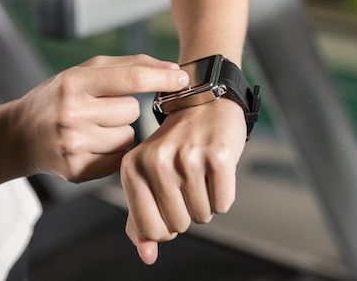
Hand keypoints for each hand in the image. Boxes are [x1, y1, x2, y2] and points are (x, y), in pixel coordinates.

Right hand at [12, 54, 188, 182]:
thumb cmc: (60, 96)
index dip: (163, 77)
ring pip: (128, 136)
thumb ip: (130, 65)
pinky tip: (92, 143)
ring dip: (119, 130)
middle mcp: (73, 114)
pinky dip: (113, 151)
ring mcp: (74, 145)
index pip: (133, 78)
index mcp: (75, 83)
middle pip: (132, 110)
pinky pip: (120, 158)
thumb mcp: (86, 71)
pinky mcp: (78, 171)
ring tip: (94, 126)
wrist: (21, 134)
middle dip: (125, 107)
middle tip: (101, 107)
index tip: (182, 78)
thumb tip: (173, 69)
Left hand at [120, 96, 246, 263]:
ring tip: (201, 170)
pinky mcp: (218, 156)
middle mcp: (157, 161)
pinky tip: (216, 167)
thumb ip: (142, 218)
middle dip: (188, 210)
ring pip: (203, 216)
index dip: (166, 224)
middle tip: (189, 178)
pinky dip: (224, 193)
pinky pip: (224, 204)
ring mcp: (188, 157)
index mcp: (132, 167)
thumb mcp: (149, 174)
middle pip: (179, 225)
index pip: (150, 229)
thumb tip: (147, 256)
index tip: (171, 198)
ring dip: (207, 201)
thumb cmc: (176, 142)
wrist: (204, 100)